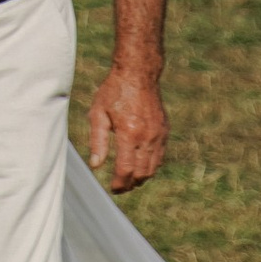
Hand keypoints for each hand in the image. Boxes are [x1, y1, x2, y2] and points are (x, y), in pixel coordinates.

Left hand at [86, 65, 167, 192]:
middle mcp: (147, 137)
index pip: (126, 170)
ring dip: (141, 177)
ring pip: (153, 168)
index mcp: (129, 133)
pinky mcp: (164, 131)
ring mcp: (158, 134)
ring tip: (129, 179)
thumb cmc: (114, 91)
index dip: (120, 184)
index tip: (113, 189)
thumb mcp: (98, 113)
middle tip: (120, 187)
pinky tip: (140, 165)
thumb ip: (98, 141)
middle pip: (141, 173)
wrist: (138, 73)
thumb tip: (96, 166)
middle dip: (130, 184)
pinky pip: (160, 156)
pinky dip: (151, 166)